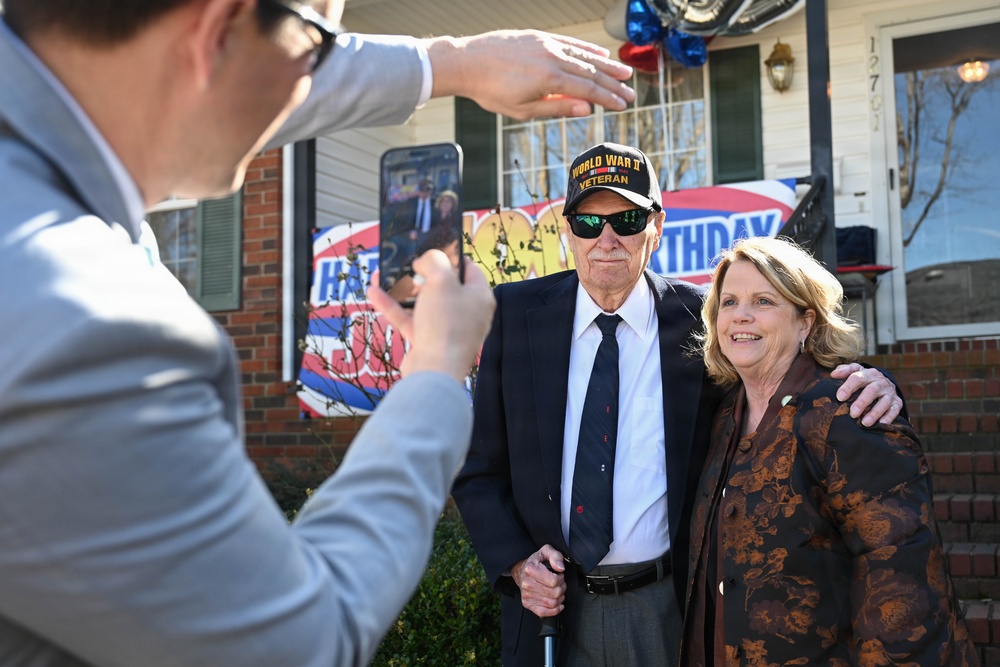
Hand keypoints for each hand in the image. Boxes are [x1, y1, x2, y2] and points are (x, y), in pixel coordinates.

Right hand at [368, 251, 494, 381]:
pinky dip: (393, 308)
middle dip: (421, 274)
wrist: (434, 371)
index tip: (431, 251)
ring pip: (422, 304)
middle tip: (406, 265)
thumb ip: (434, 260)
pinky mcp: (428, 342)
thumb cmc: (446, 324)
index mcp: (479, 297)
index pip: (468, 269)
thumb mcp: (441, 280)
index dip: (449, 257)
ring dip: (402, 290)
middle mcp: (467, 314)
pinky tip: (374, 294)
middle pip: (443, 287)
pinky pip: (410, 320)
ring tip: (382, 276)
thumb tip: (425, 260)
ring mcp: (447, 329)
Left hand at [426, 30, 634, 119]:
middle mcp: (552, 58)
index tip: (623, 105)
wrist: (467, 62)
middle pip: (590, 72)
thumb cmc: (491, 91)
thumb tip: (587, 109)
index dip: (608, 98)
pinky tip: (599, 54)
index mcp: (549, 79)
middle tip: (631, 93)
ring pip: (583, 55)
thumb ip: (557, 108)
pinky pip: (569, 43)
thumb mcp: (523, 109)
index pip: (588, 90)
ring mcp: (546, 44)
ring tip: (623, 72)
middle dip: (613, 84)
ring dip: (606, 65)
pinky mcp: (539, 37)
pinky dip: (586, 49)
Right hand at [510, 545, 566, 617]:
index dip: (561, 578)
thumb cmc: (536, 562)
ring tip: (557, 591)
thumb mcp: (546, 551)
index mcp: (531, 570)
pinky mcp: (527, 604)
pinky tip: (557, 604)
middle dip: (562, 588)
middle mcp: (527, 584)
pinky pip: (544, 613)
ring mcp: (526, 595)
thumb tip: (560, 568)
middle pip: (555, 593)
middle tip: (559, 584)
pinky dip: (554, 610)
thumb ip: (555, 556)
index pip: (554, 581)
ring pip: (552, 603)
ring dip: (559, 598)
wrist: (521, 570)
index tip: (559, 575)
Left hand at [832, 363, 902, 426]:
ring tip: (865, 423)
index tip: (840, 397)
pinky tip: (882, 424)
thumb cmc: (863, 379)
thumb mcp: (855, 372)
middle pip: (872, 390)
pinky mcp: (897, 402)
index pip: (858, 377)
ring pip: (884, 402)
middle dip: (862, 402)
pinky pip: (895, 410)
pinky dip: (889, 417)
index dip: (848, 387)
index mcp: (868, 374)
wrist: (883, 382)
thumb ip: (844, 371)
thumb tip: (833, 375)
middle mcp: (880, 382)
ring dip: (875, 413)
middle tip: (853, 413)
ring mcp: (890, 392)